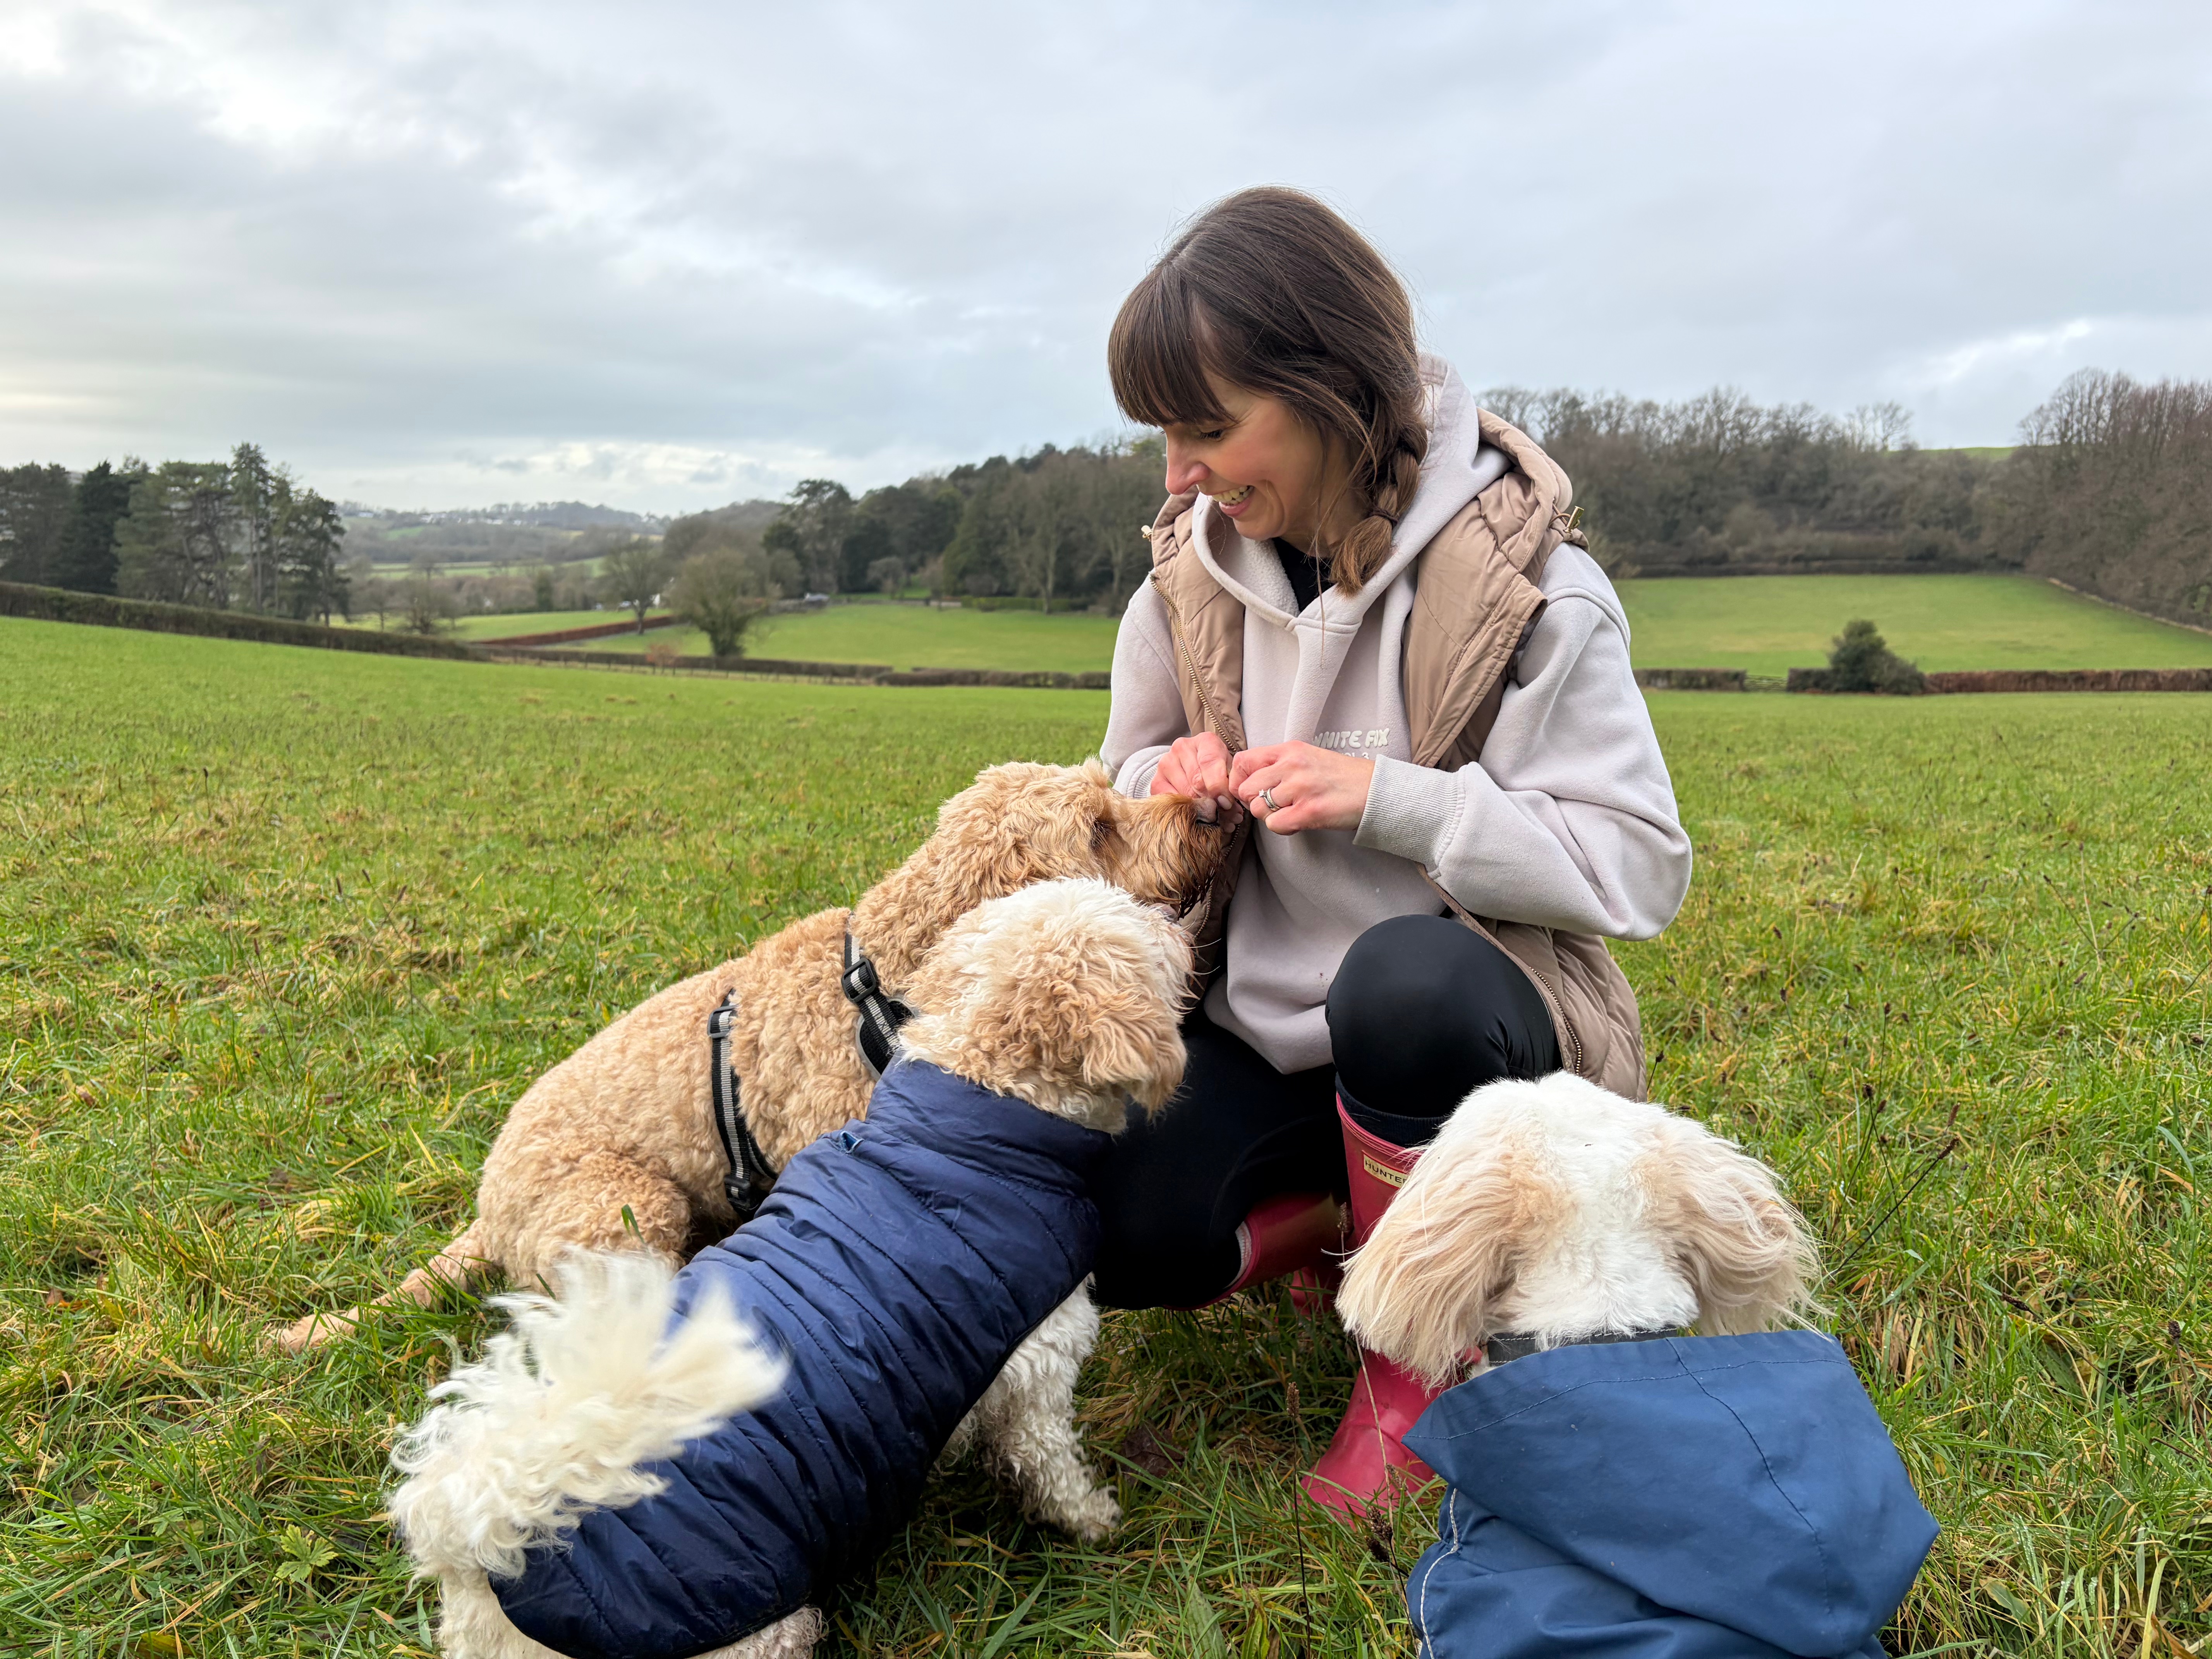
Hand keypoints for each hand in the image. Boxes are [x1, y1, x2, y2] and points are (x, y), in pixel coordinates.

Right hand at [1151, 731, 1240, 823]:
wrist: (1194, 767)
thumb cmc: (1217, 770)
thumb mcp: (1229, 771)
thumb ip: (1229, 784)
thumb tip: (1226, 806)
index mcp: (1205, 741)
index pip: (1209, 762)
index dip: (1219, 786)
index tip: (1227, 803)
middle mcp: (1182, 747)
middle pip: (1197, 780)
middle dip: (1212, 801)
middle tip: (1223, 812)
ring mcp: (1166, 763)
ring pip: (1184, 793)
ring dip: (1200, 808)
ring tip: (1212, 814)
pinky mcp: (1156, 781)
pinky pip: (1170, 801)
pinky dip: (1183, 810)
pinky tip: (1194, 812)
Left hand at [1231, 742, 1373, 834]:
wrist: (1375, 790)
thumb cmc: (1342, 777)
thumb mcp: (1308, 758)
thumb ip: (1280, 765)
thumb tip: (1251, 781)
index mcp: (1289, 750)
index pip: (1242, 762)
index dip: (1239, 781)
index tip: (1250, 792)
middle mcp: (1291, 765)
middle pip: (1246, 789)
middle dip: (1255, 803)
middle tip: (1274, 807)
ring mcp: (1300, 787)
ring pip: (1258, 808)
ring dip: (1270, 817)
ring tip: (1290, 813)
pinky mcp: (1309, 811)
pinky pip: (1275, 825)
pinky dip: (1283, 828)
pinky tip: (1298, 822)